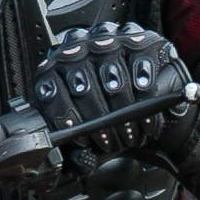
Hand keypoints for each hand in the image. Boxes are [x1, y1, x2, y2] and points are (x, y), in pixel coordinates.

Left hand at [30, 22, 193, 159]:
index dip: (65, 115)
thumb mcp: (88, 129)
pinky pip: (141, 67)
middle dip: (97, 119)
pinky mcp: (144, 41)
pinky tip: (145, 109)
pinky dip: (144, 93)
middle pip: (82, 82)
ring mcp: (112, 38)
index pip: (51, 85)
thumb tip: (78, 162)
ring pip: (112, 76)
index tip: (79, 137)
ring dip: (123, 111)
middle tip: (109, 141)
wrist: (147, 92)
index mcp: (57, 63)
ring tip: (129, 132)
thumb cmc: (111, 112)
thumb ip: (76, 146)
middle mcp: (81, 43)